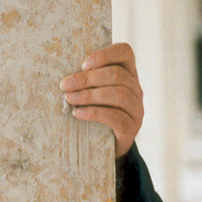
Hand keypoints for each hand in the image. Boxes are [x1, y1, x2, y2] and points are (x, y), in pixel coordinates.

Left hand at [59, 43, 143, 158]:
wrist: (106, 149)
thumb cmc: (95, 115)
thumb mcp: (94, 93)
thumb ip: (89, 80)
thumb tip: (65, 73)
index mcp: (129, 75)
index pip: (125, 53)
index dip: (105, 54)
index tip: (83, 65)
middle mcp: (137, 90)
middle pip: (117, 75)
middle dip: (88, 79)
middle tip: (65, 85)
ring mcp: (136, 111)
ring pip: (119, 94)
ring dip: (89, 95)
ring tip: (69, 99)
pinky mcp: (131, 129)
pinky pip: (115, 117)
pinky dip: (94, 113)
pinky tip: (77, 113)